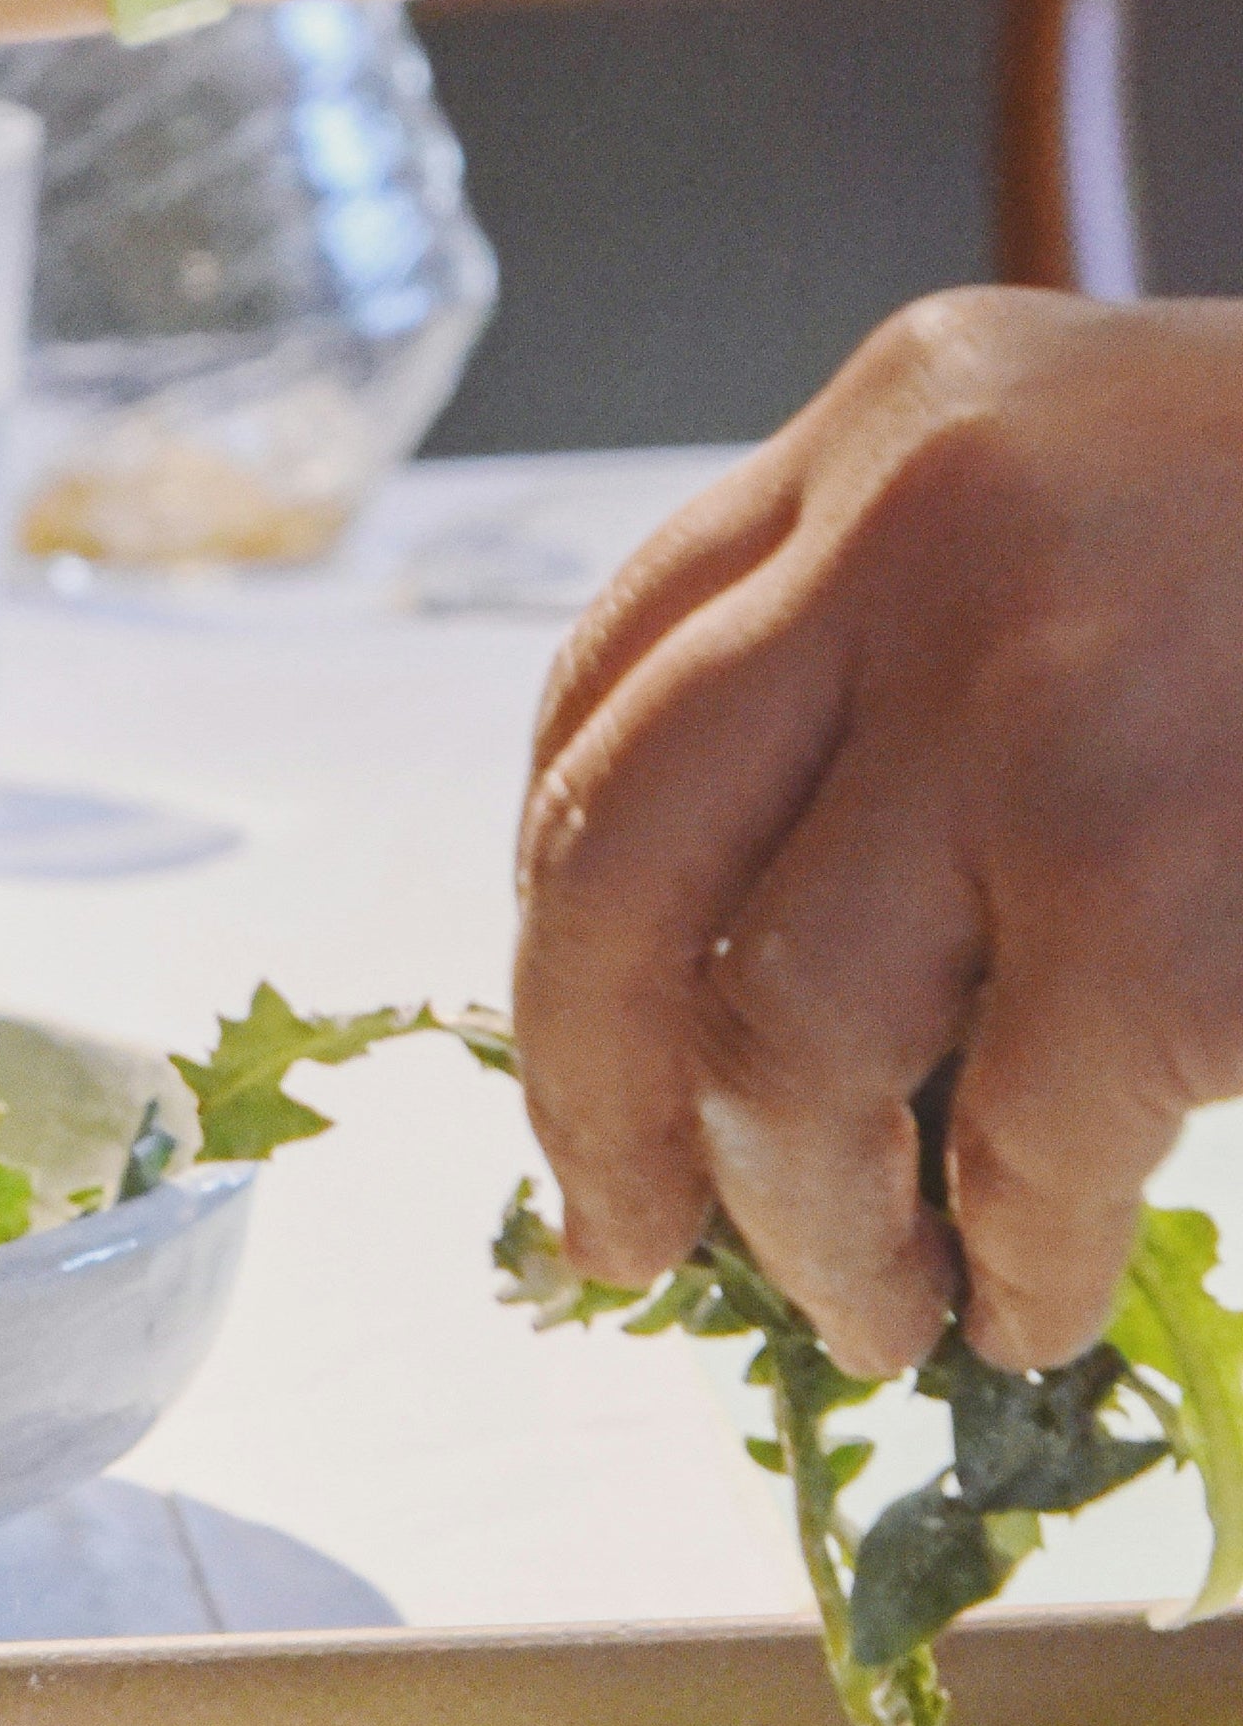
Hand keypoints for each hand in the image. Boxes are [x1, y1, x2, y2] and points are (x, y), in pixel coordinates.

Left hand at [516, 288, 1242, 1377]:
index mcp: (907, 418)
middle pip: (614, 863)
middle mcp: (931, 533)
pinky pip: (1006, 1146)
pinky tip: (1033, 1296)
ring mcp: (1041, 711)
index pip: (616, 684)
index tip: (577, 1050)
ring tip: (871, 1307)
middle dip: (592, 1095)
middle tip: (629, 1238)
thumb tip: (727, 993)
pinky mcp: (1160, 900)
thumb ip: (936, 656)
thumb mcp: (1129, 502)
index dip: (564, 910)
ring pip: (774, 1043)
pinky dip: (1008, 1262)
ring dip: (803, 1226)